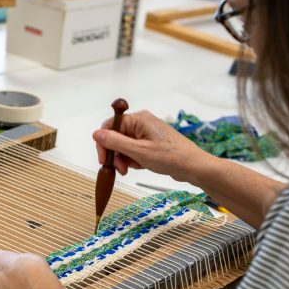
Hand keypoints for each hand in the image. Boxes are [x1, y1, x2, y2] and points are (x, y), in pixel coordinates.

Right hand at [92, 110, 213, 182]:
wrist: (192, 166)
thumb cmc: (170, 157)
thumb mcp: (139, 151)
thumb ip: (115, 142)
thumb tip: (96, 134)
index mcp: (138, 119)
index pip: (110, 126)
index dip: (104, 143)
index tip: (104, 160)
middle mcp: (141, 123)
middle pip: (116, 136)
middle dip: (115, 154)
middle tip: (120, 169)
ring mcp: (146, 133)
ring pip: (124, 145)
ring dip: (124, 159)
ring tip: (132, 169)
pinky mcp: (150, 142)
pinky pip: (133, 149)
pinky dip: (133, 159)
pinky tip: (140, 166)